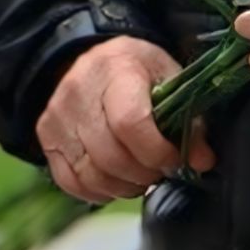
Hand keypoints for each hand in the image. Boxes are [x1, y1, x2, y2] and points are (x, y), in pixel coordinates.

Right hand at [36, 35, 207, 202]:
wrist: (92, 59)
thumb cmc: (138, 70)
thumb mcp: (170, 79)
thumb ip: (190, 120)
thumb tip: (203, 161)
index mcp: (117, 69)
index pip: (130, 123)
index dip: (156, 152)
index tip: (174, 159)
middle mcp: (79, 91)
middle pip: (110, 155)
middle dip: (143, 173)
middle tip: (159, 170)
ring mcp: (57, 116)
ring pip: (90, 174)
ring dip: (123, 186)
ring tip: (140, 176)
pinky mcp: (46, 136)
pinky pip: (70, 181)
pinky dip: (98, 191)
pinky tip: (116, 180)